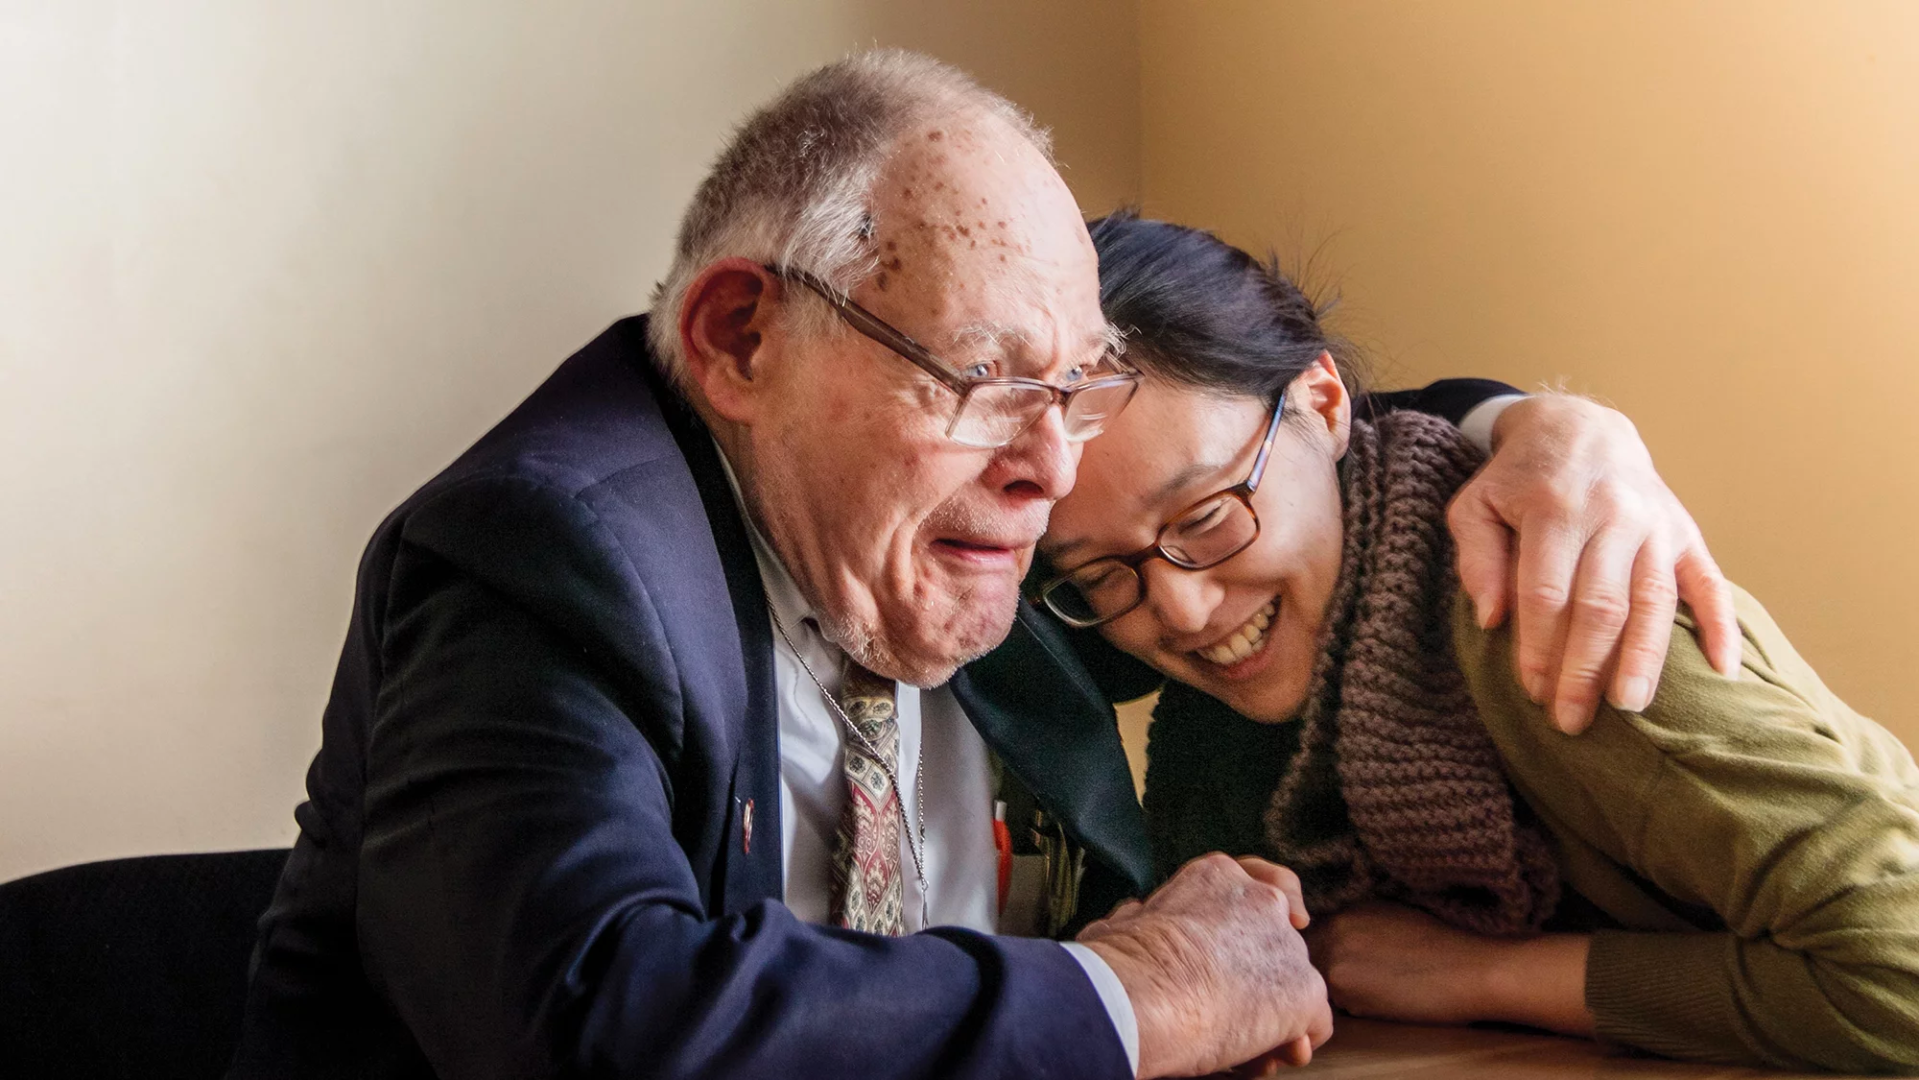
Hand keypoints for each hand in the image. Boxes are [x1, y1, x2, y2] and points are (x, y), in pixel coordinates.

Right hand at [1077, 854, 1331, 1077]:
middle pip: (1277, 943)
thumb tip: (1136, 913)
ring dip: (1271, 1016)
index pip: (1259, 880)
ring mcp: (1289, 945)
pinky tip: (1260, 1058)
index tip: (1280, 922)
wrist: (1143, 993)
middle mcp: (1263, 900)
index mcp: (1217, 876)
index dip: (1267, 909)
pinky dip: (1292, 1043)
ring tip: (1235, 1046)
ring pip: (1292, 987)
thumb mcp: (1122, 922)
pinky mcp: (1304, 991)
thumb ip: (1143, 916)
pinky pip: (1314, 1024)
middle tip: (1230, 1010)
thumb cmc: (1118, 962)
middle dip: (1260, 977)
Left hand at [1306, 902, 1593, 1036]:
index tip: (1347, 961)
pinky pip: (1337, 1005)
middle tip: (1365, 978)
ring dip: (1338, 989)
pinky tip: (1384, 999)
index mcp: (1345, 908)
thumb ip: (1353, 925)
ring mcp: (1336, 958)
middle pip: (1308, 959)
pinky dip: (1353, 1006)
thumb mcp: (1389, 916)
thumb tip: (1327, 936)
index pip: (1309, 936)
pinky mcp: (1346, 989)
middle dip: (1325, 970)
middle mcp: (1333, 928)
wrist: (1474, 969)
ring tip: (1379, 986)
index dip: (1322, 952)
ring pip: (1320, 983)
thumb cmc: (1441, 944)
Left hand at [1448, 394, 1740, 734]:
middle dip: (1585, 669)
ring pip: (1653, 601)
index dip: (1539, 648)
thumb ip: (1476, 558)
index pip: (1546, 593)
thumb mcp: (1475, 505)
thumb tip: (1492, 619)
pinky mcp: (1684, 532)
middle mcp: (1610, 516)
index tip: (1533, 693)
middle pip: (1600, 606)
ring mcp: (1654, 525)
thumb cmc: (1518, 480)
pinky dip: (1722, 626)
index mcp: (1553, 509)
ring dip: (1643, 658)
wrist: (1579, 428)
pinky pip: (1709, 583)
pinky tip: (1725, 670)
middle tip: (1572, 720)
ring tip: (1631, 706)